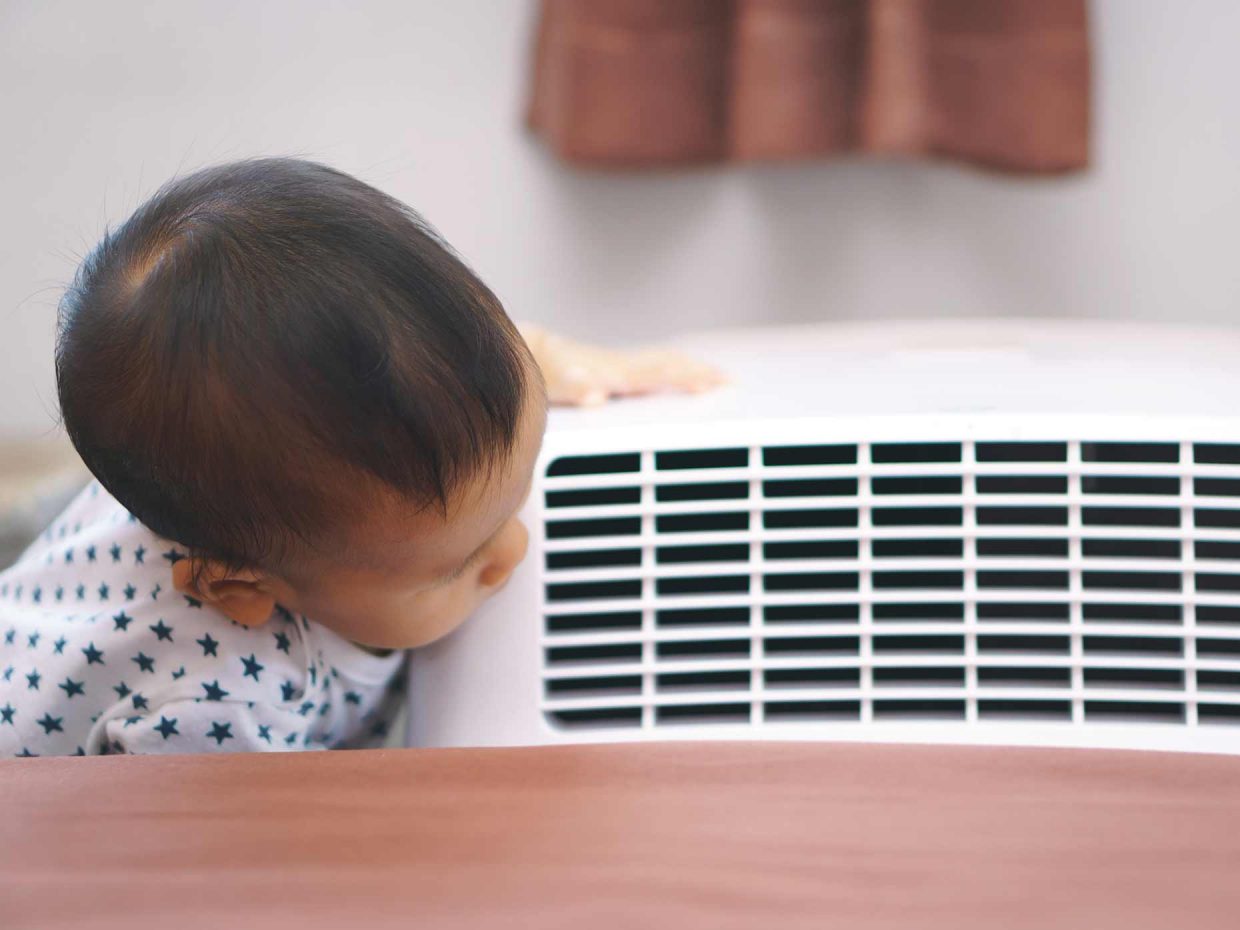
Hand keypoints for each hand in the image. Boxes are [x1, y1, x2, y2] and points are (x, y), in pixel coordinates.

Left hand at [520, 324, 725, 406]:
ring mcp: (624, 366)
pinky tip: (690, 378)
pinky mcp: (621, 370)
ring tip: (722, 380)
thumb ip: (575, 386)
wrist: (535, 352)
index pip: (657, 374)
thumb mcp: (556, 383)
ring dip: (695, 369)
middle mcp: (624, 366)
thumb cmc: (546, 371)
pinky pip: (658, 366)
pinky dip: (680, 369)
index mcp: (615, 371)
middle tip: (729, 382)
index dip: (683, 378)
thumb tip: (596, 394)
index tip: (708, 384)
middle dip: (700, 372)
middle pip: (669, 365)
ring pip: (667, 363)